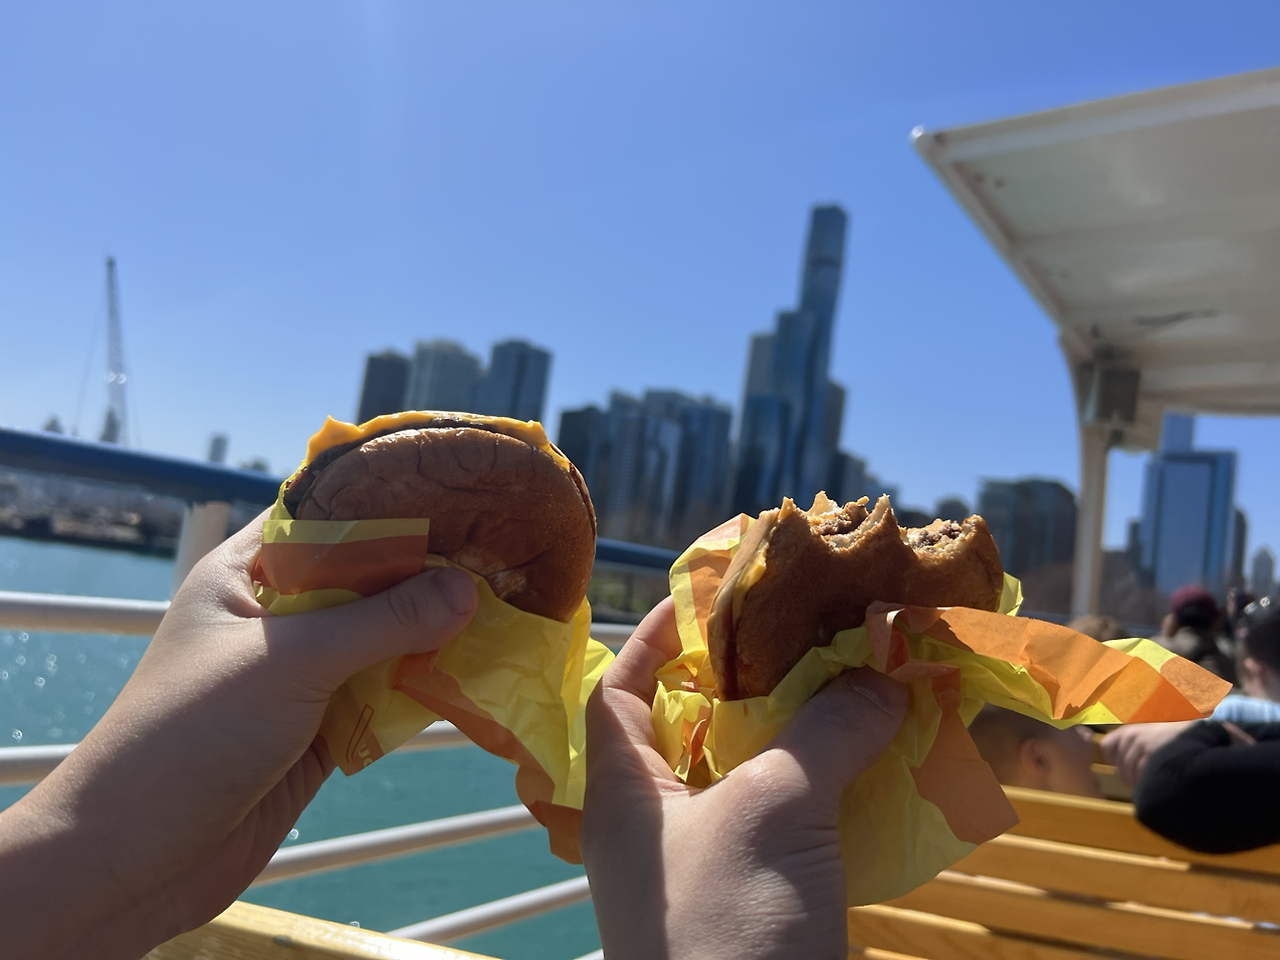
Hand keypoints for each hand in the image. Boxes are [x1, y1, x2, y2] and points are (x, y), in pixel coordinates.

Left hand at [0, 510, 477, 959]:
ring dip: (431, 632)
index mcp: (245, 572)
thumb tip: (468, 588)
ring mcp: (299, 674)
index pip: (324, 515)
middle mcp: (276, 616)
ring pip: (380, 638)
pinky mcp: (320, 729)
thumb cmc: (192, 733)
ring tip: (504, 607)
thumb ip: (383, 622)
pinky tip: (475, 673)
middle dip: (425, 570)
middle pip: (363, 578)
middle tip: (499, 551)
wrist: (138, 859)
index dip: (386, 501)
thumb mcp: (290, 661)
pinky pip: (383, 695)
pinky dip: (423, 687)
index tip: (457, 491)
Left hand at [580, 598, 907, 959]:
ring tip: (857, 682)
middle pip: (694, 727)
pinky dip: (831, 788)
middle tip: (807, 632)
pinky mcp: (759, 902)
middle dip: (751, 678)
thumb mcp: (772, 812)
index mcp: (624, 794)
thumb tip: (882, 676)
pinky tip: (881, 762)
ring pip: (752, 776)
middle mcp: (658, 826)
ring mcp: (709, 869)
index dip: (654, 637)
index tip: (709, 596)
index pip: (617, 690)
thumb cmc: (728, 927)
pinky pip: (792, 824)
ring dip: (804, 732)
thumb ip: (822, 732)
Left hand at [1100, 721, 1195, 785]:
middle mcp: (1132, 736)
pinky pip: (1142, 775)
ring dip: (1137, 782)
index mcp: (1129, 730)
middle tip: (1138, 782)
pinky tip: (1156, 783)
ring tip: (1148, 784)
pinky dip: (1147, 782)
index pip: (1107, 745)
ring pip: (1129, 772)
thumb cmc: (1173, 737)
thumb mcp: (1149, 732)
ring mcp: (1143, 745)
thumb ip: (1133, 744)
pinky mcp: (1153, 756)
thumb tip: (1118, 763)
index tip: (1120, 767)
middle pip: (1120, 765)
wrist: (1198, 734)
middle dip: (1128, 776)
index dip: (1112, 759)